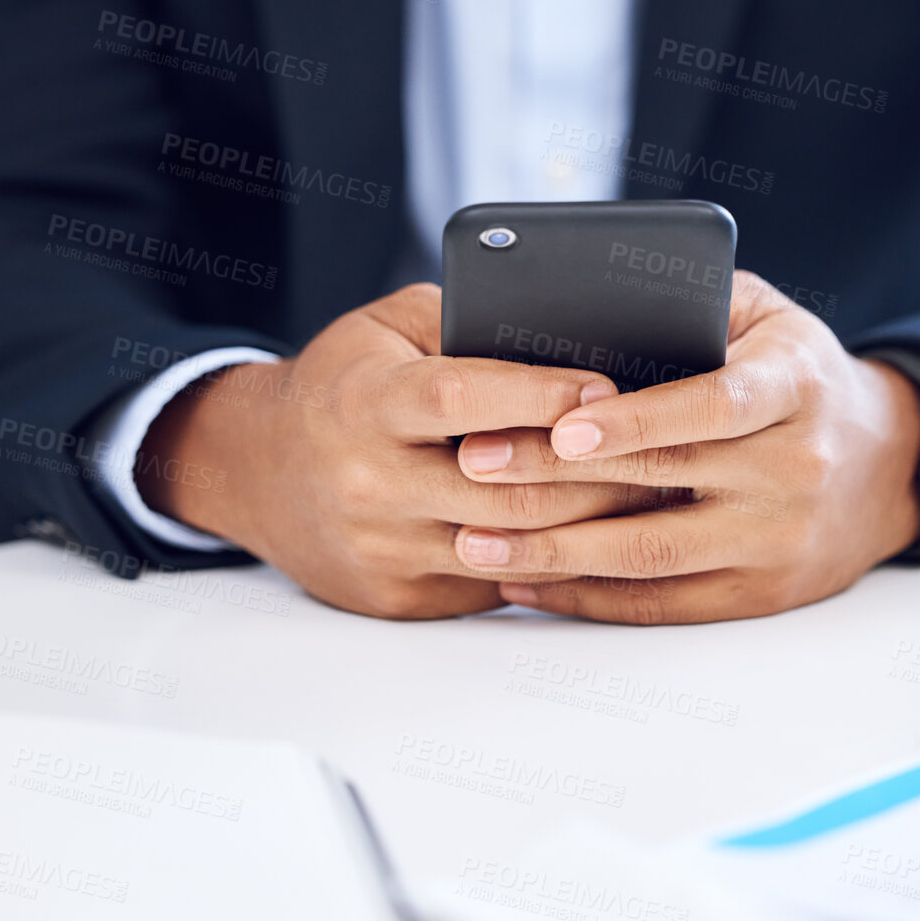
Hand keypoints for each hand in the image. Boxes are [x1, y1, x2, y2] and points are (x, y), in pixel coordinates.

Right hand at [136, 284, 665, 618]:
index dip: (540, 395)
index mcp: (363, 403)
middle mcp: (365, 482)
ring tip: (651, 495)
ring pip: (509, 545)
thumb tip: (569, 325)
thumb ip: (465, 323)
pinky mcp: (396, 597)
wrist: (255, 472)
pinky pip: (493, 582)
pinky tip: (599, 535)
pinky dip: (552, 559)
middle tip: (665, 453)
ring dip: (589, 524)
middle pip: (502, 488)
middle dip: (592, 472)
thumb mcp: (388, 328)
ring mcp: (380, 549)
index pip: (462, 400)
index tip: (609, 388)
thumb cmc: (343, 383)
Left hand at [449, 271, 919, 622]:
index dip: (638, 419)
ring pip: (653, 555)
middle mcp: (794, 467)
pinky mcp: (762, 594)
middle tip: (475, 463)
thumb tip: (586, 304)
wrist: (889, 464)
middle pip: (662, 480)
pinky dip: (588, 597)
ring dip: (556, 550)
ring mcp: (779, 539)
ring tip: (475, 537)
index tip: (562, 424)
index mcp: (794, 386)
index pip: (714, 405)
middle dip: (557, 476)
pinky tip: (526, 580)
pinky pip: (663, 604)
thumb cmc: (798, 375)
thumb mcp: (767, 315)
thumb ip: (693, 304)